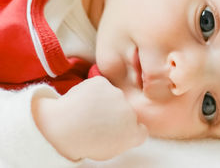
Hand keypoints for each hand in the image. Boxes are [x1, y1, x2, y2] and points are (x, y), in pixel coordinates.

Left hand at [32, 76, 147, 160]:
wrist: (64, 127)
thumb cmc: (82, 144)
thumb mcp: (108, 152)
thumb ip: (121, 139)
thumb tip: (120, 130)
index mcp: (133, 133)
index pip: (140, 128)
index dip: (128, 127)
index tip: (117, 130)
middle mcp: (130, 112)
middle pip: (125, 110)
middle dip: (114, 113)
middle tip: (95, 121)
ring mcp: (117, 94)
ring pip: (112, 95)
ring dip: (103, 100)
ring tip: (85, 112)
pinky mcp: (102, 82)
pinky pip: (99, 85)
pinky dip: (91, 90)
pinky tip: (81, 100)